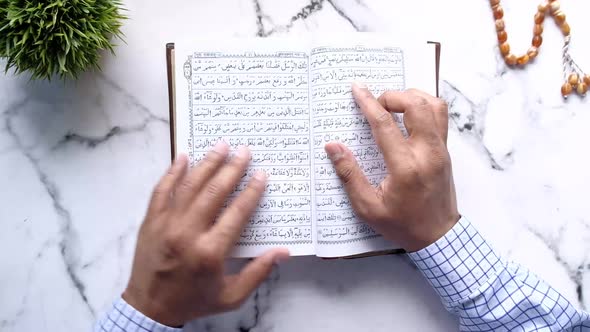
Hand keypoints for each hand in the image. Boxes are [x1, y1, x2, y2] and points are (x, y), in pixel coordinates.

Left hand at [123, 143, 289, 325]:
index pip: (237, 212)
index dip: (252, 191)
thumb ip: (258, 272)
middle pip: (214, 192)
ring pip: (189, 185)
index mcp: (210, 252)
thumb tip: (283, 253)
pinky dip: (172, 172)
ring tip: (221, 146)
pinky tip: (183, 157)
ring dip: (207, 163)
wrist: (149, 308)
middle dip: (232, 168)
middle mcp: (188, 233)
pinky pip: (161, 190)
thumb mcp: (231, 296)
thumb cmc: (193, 301)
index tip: (261, 174)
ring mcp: (166, 224)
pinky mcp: (151, 221)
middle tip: (244, 151)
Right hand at [325, 84, 459, 251]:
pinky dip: (424, 106)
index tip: (357, 89)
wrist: (439, 237)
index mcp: (406, 167)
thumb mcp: (368, 207)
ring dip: (412, 97)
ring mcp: (441, 150)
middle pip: (416, 105)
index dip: (368, 103)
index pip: (385, 124)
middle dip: (392, 95)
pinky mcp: (446, 151)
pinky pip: (440, 116)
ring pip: (434, 105)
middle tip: (376, 103)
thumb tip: (333, 147)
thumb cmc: (402, 224)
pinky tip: (409, 115)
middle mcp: (428, 153)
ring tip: (393, 104)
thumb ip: (350, 174)